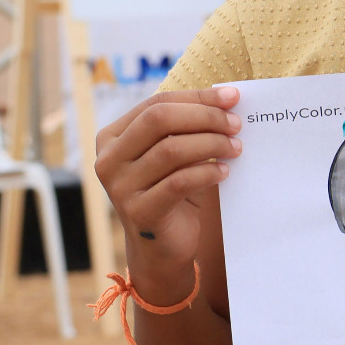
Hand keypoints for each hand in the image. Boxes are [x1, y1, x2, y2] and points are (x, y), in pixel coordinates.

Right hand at [95, 86, 240, 270]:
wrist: (162, 247)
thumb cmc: (172, 192)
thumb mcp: (174, 155)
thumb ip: (186, 128)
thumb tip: (227, 99)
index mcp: (112, 137)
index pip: (156, 104)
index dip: (197, 98)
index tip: (232, 97)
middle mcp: (108, 160)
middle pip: (159, 120)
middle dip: (205, 117)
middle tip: (236, 125)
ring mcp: (119, 187)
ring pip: (171, 150)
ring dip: (211, 144)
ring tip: (235, 148)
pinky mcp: (139, 212)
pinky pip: (179, 182)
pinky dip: (207, 173)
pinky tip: (224, 172)